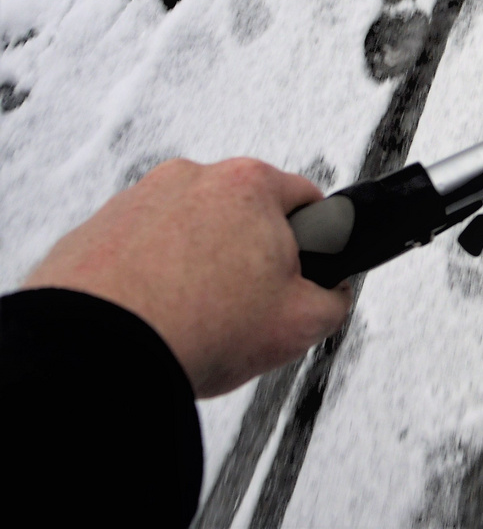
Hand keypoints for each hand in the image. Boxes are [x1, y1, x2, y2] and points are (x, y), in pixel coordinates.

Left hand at [23, 157, 352, 397]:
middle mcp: (193, 178)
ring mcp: (138, 200)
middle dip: (250, 257)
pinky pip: (140, 250)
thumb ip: (335, 299)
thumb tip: (331, 292)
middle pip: (245, 215)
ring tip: (193, 319)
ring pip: (190, 232)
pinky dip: (150, 277)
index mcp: (251, 185)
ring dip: (197, 266)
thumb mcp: (300, 325)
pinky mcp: (95, 230)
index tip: (301, 276)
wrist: (94, 356)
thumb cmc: (191, 329)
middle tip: (245, 308)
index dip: (313, 247)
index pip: (308, 201)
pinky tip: (156, 318)